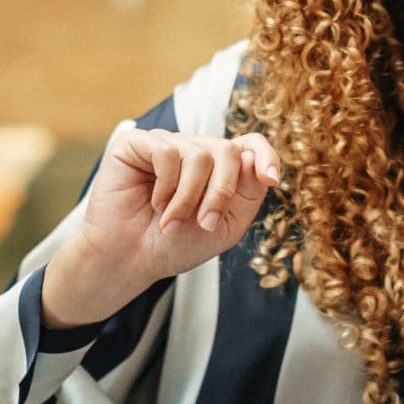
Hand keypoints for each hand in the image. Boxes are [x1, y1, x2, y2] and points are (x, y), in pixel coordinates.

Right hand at [41, 128, 279, 328]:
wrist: (131, 260)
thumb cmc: (175, 245)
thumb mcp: (225, 226)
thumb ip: (247, 193)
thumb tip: (256, 160)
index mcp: (217, 168)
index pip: (250, 144)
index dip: (266, 155)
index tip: (272, 179)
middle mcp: (193, 150)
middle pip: (228, 151)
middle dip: (221, 193)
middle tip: (204, 224)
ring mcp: (165, 143)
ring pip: (198, 155)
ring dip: (188, 198)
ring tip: (171, 222)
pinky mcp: (136, 143)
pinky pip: (167, 152)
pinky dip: (166, 185)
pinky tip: (155, 203)